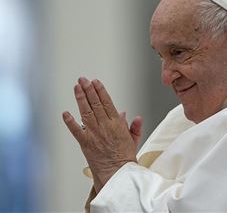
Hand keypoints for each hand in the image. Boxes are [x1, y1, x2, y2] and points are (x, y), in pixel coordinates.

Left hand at [62, 77, 142, 192]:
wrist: (118, 174)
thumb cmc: (125, 157)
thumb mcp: (133, 139)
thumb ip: (134, 126)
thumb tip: (131, 114)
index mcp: (117, 123)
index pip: (107, 102)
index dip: (100, 90)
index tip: (95, 81)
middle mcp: (105, 126)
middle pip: (95, 104)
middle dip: (88, 90)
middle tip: (83, 79)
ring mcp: (94, 134)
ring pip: (86, 112)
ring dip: (80, 99)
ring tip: (76, 87)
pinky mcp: (85, 144)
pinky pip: (76, 131)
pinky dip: (70, 122)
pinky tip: (65, 113)